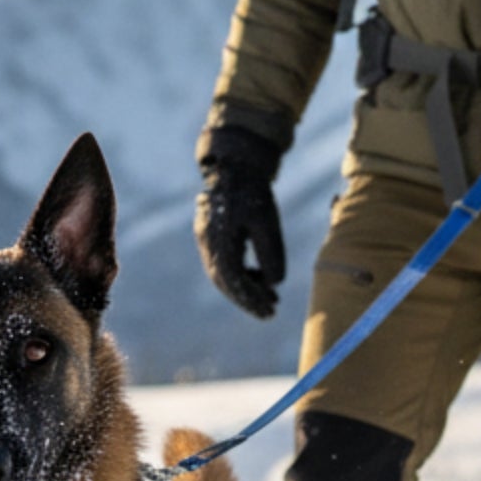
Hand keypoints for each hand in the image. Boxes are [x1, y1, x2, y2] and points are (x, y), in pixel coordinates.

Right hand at [195, 131, 285, 319]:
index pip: (232, 280)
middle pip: (224, 282)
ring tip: (270, 298)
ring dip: (244, 289)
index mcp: (219, 240)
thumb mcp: (267, 222)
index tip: (269, 312)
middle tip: (270, 313)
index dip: (250, 299)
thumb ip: (270, 253)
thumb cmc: (253, 193)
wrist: (235, 168)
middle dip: (247, 300)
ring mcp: (206, 240)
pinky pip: (222, 264)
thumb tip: (275, 284)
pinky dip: (240, 276)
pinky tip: (259, 279)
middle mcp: (207, 243)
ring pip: (222, 275)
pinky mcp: (211, 237)